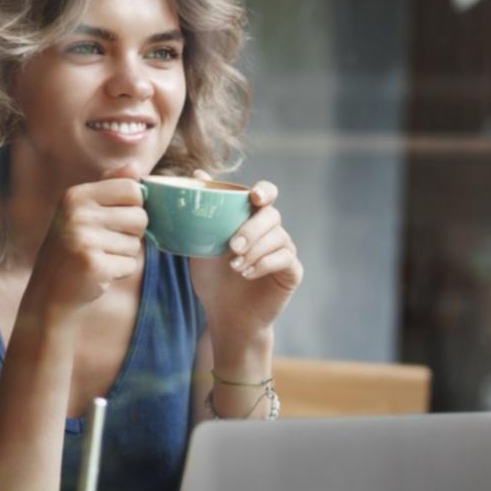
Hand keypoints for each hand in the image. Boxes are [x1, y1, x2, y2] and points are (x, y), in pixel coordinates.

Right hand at [28, 177, 147, 313]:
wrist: (50, 290)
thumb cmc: (72, 247)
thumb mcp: (84, 210)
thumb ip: (110, 186)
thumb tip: (136, 166)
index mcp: (77, 195)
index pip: (132, 189)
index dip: (134, 206)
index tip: (118, 218)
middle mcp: (78, 214)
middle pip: (140, 216)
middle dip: (132, 234)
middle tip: (107, 242)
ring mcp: (84, 239)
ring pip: (136, 244)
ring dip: (124, 254)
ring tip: (100, 256)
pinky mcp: (93, 264)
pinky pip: (130, 264)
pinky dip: (120, 271)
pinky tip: (99, 272)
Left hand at [188, 174, 303, 337]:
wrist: (225, 315)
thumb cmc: (214, 279)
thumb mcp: (201, 244)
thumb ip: (202, 213)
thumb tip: (197, 175)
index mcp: (252, 219)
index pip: (267, 194)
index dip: (264, 191)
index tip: (254, 197)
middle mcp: (272, 231)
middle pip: (272, 216)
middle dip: (252, 229)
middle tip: (232, 247)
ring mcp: (284, 250)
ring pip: (279, 237)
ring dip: (255, 250)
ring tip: (235, 266)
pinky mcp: (292, 271)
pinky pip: (285, 259)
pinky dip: (264, 264)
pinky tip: (247, 274)